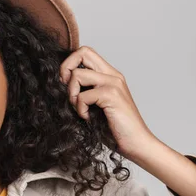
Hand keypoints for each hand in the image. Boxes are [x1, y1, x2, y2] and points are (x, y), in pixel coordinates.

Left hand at [59, 46, 158, 161]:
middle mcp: (112, 75)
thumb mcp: (96, 106)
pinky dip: (80, 109)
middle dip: (66, 69)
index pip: (85, 52)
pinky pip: (83, 96)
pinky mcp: (112, 96)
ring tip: (80, 109)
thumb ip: (84, 92)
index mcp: (109, 75)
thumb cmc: (115, 128)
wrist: (136, 143)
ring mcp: (113, 84)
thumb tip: (60, 85)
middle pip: (82, 52)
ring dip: (72, 94)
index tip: (66, 84)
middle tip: (68, 91)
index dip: (69, 64)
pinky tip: (88, 118)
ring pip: (78, 74)